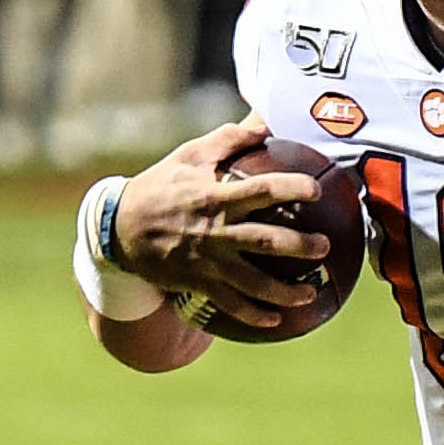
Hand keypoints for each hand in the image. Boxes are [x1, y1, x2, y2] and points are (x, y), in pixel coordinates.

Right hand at [111, 117, 327, 333]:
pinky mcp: (198, 283)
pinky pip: (230, 304)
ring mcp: (207, 261)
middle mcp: (214, 231)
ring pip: (253, 282)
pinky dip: (253, 315)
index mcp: (215, 196)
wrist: (118, 227)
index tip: (317, 189)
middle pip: (266, 241)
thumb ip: (228, 139)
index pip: (261, 190)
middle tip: (325, 246)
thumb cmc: (161, 185)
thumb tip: (265, 123)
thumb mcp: (189, 154)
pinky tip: (276, 320)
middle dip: (300, 246)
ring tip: (311, 293)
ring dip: (285, 292)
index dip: (291, 188)